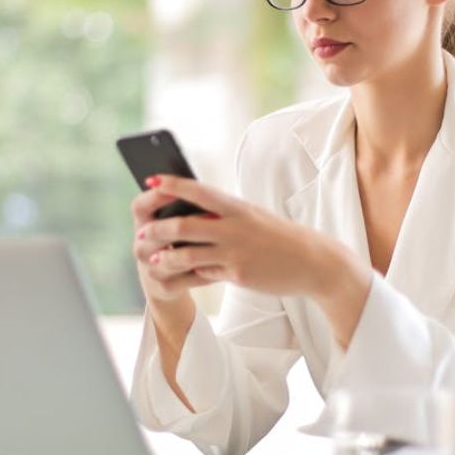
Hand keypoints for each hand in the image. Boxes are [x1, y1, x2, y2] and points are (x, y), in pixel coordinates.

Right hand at [130, 179, 214, 307]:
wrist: (169, 279)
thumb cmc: (176, 241)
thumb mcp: (172, 221)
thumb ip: (181, 207)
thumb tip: (198, 187)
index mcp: (143, 223)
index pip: (139, 206)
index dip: (155, 196)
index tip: (177, 189)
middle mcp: (141, 245)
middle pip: (154, 232)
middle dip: (179, 225)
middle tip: (209, 218)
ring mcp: (150, 268)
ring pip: (171, 258)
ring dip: (195, 250)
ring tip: (218, 242)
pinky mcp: (165, 286)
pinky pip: (186, 278)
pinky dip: (205, 272)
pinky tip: (221, 265)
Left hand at [136, 174, 370, 304]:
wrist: (313, 261)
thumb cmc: (278, 236)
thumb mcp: (253, 216)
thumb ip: (225, 215)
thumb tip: (193, 214)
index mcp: (237, 206)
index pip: (199, 190)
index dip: (173, 184)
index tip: (151, 180)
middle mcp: (234, 226)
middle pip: (185, 224)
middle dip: (158, 228)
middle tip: (141, 232)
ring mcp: (235, 251)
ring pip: (188, 253)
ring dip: (165, 256)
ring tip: (152, 259)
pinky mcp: (238, 274)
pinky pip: (204, 273)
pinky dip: (188, 273)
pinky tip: (177, 274)